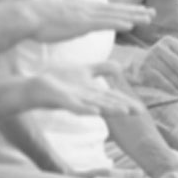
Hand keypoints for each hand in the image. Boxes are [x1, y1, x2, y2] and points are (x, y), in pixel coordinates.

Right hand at [18, 0, 154, 42]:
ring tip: (149, 18)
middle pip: (117, 10)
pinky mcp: (81, 23)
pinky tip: (129, 25)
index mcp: (84, 8)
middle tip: (154, 13)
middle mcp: (88, 9)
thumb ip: (68, 6)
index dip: (126, 9)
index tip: (140, 11)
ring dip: (133, 16)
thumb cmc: (40, 18)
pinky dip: (117, 23)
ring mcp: (86, 15)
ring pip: (115, 15)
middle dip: (136, 11)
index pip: (110, 8)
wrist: (28, 17)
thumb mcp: (59, 11)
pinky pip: (104, 23)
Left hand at [26, 62, 145, 115]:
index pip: (113, 97)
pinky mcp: (63, 101)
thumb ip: (102, 69)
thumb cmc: (60, 81)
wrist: (36, 86)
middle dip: (124, 107)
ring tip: (124, 112)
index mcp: (92, 93)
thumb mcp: (85, 71)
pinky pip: (76, 106)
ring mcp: (75, 101)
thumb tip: (121, 66)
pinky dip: (86, 109)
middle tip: (139, 112)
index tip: (142, 109)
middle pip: (108, 103)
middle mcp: (86, 99)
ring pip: (96, 105)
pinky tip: (96, 111)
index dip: (127, 102)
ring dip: (110, 109)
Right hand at [130, 36, 177, 94]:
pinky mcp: (144, 69)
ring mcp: (150, 57)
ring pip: (170, 73)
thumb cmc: (165, 63)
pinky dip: (170, 87)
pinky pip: (160, 79)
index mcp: (169, 41)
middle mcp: (159, 47)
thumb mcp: (176, 59)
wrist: (139, 65)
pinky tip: (177, 93)